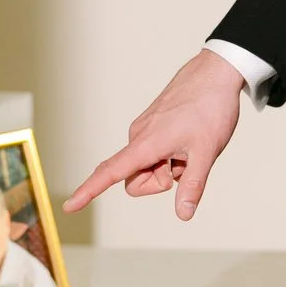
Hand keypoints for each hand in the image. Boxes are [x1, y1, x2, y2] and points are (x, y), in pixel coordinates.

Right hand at [62, 49, 244, 221]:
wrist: (216, 72)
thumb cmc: (211, 109)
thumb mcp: (206, 153)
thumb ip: (193, 186)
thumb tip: (183, 214)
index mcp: (145, 144)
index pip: (110, 173)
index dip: (89, 191)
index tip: (69, 206)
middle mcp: (138, 136)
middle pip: (136, 179)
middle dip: (159, 182)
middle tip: (186, 165)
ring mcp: (145, 129)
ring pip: (148, 166)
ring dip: (168, 168)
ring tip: (191, 147)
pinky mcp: (153, 124)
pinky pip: (155, 152)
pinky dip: (171, 155)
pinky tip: (190, 139)